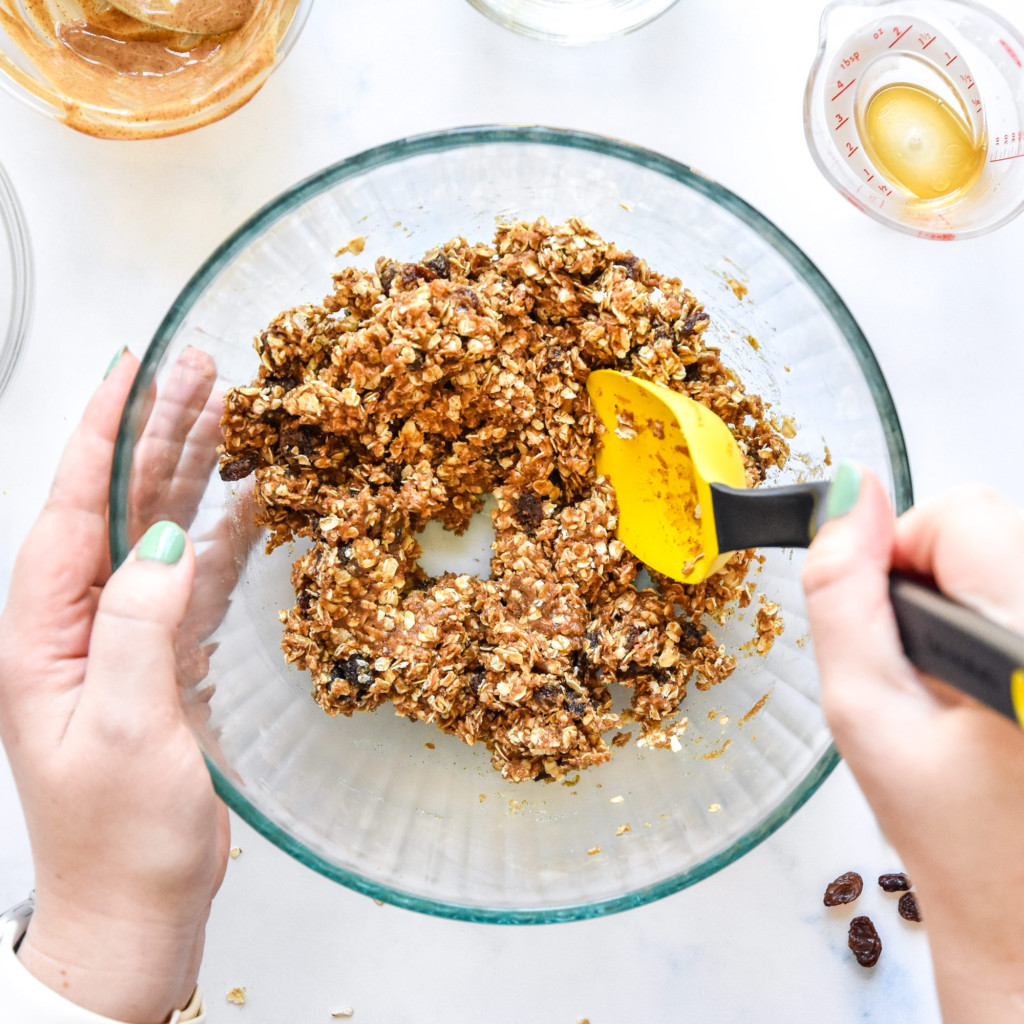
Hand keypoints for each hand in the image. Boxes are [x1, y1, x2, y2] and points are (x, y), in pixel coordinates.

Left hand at [0, 352, 229, 1023]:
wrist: (138, 906)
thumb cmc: (119, 839)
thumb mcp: (127, 730)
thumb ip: (140, 626)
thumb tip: (167, 539)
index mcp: (44, 632)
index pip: (73, 504)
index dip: (103, 429)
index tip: (133, 367)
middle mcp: (80, 623)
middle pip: (122, 501)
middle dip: (160, 430)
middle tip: (201, 370)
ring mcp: (126, 637)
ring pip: (161, 528)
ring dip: (193, 469)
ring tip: (227, 412)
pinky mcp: (166, 657)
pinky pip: (196, 576)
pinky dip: (223, 533)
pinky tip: (245, 501)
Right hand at [803, 465, 1023, 1022]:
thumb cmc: (950, 829)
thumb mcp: (864, 710)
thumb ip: (842, 593)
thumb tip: (846, 494)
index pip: (962, 514)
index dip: (902, 554)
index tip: (889, 624)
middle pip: (991, 529)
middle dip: (932, 579)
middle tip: (919, 665)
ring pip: (1008, 556)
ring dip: (964, 599)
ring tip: (957, 684)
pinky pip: (1019, 588)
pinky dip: (991, 617)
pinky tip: (989, 684)